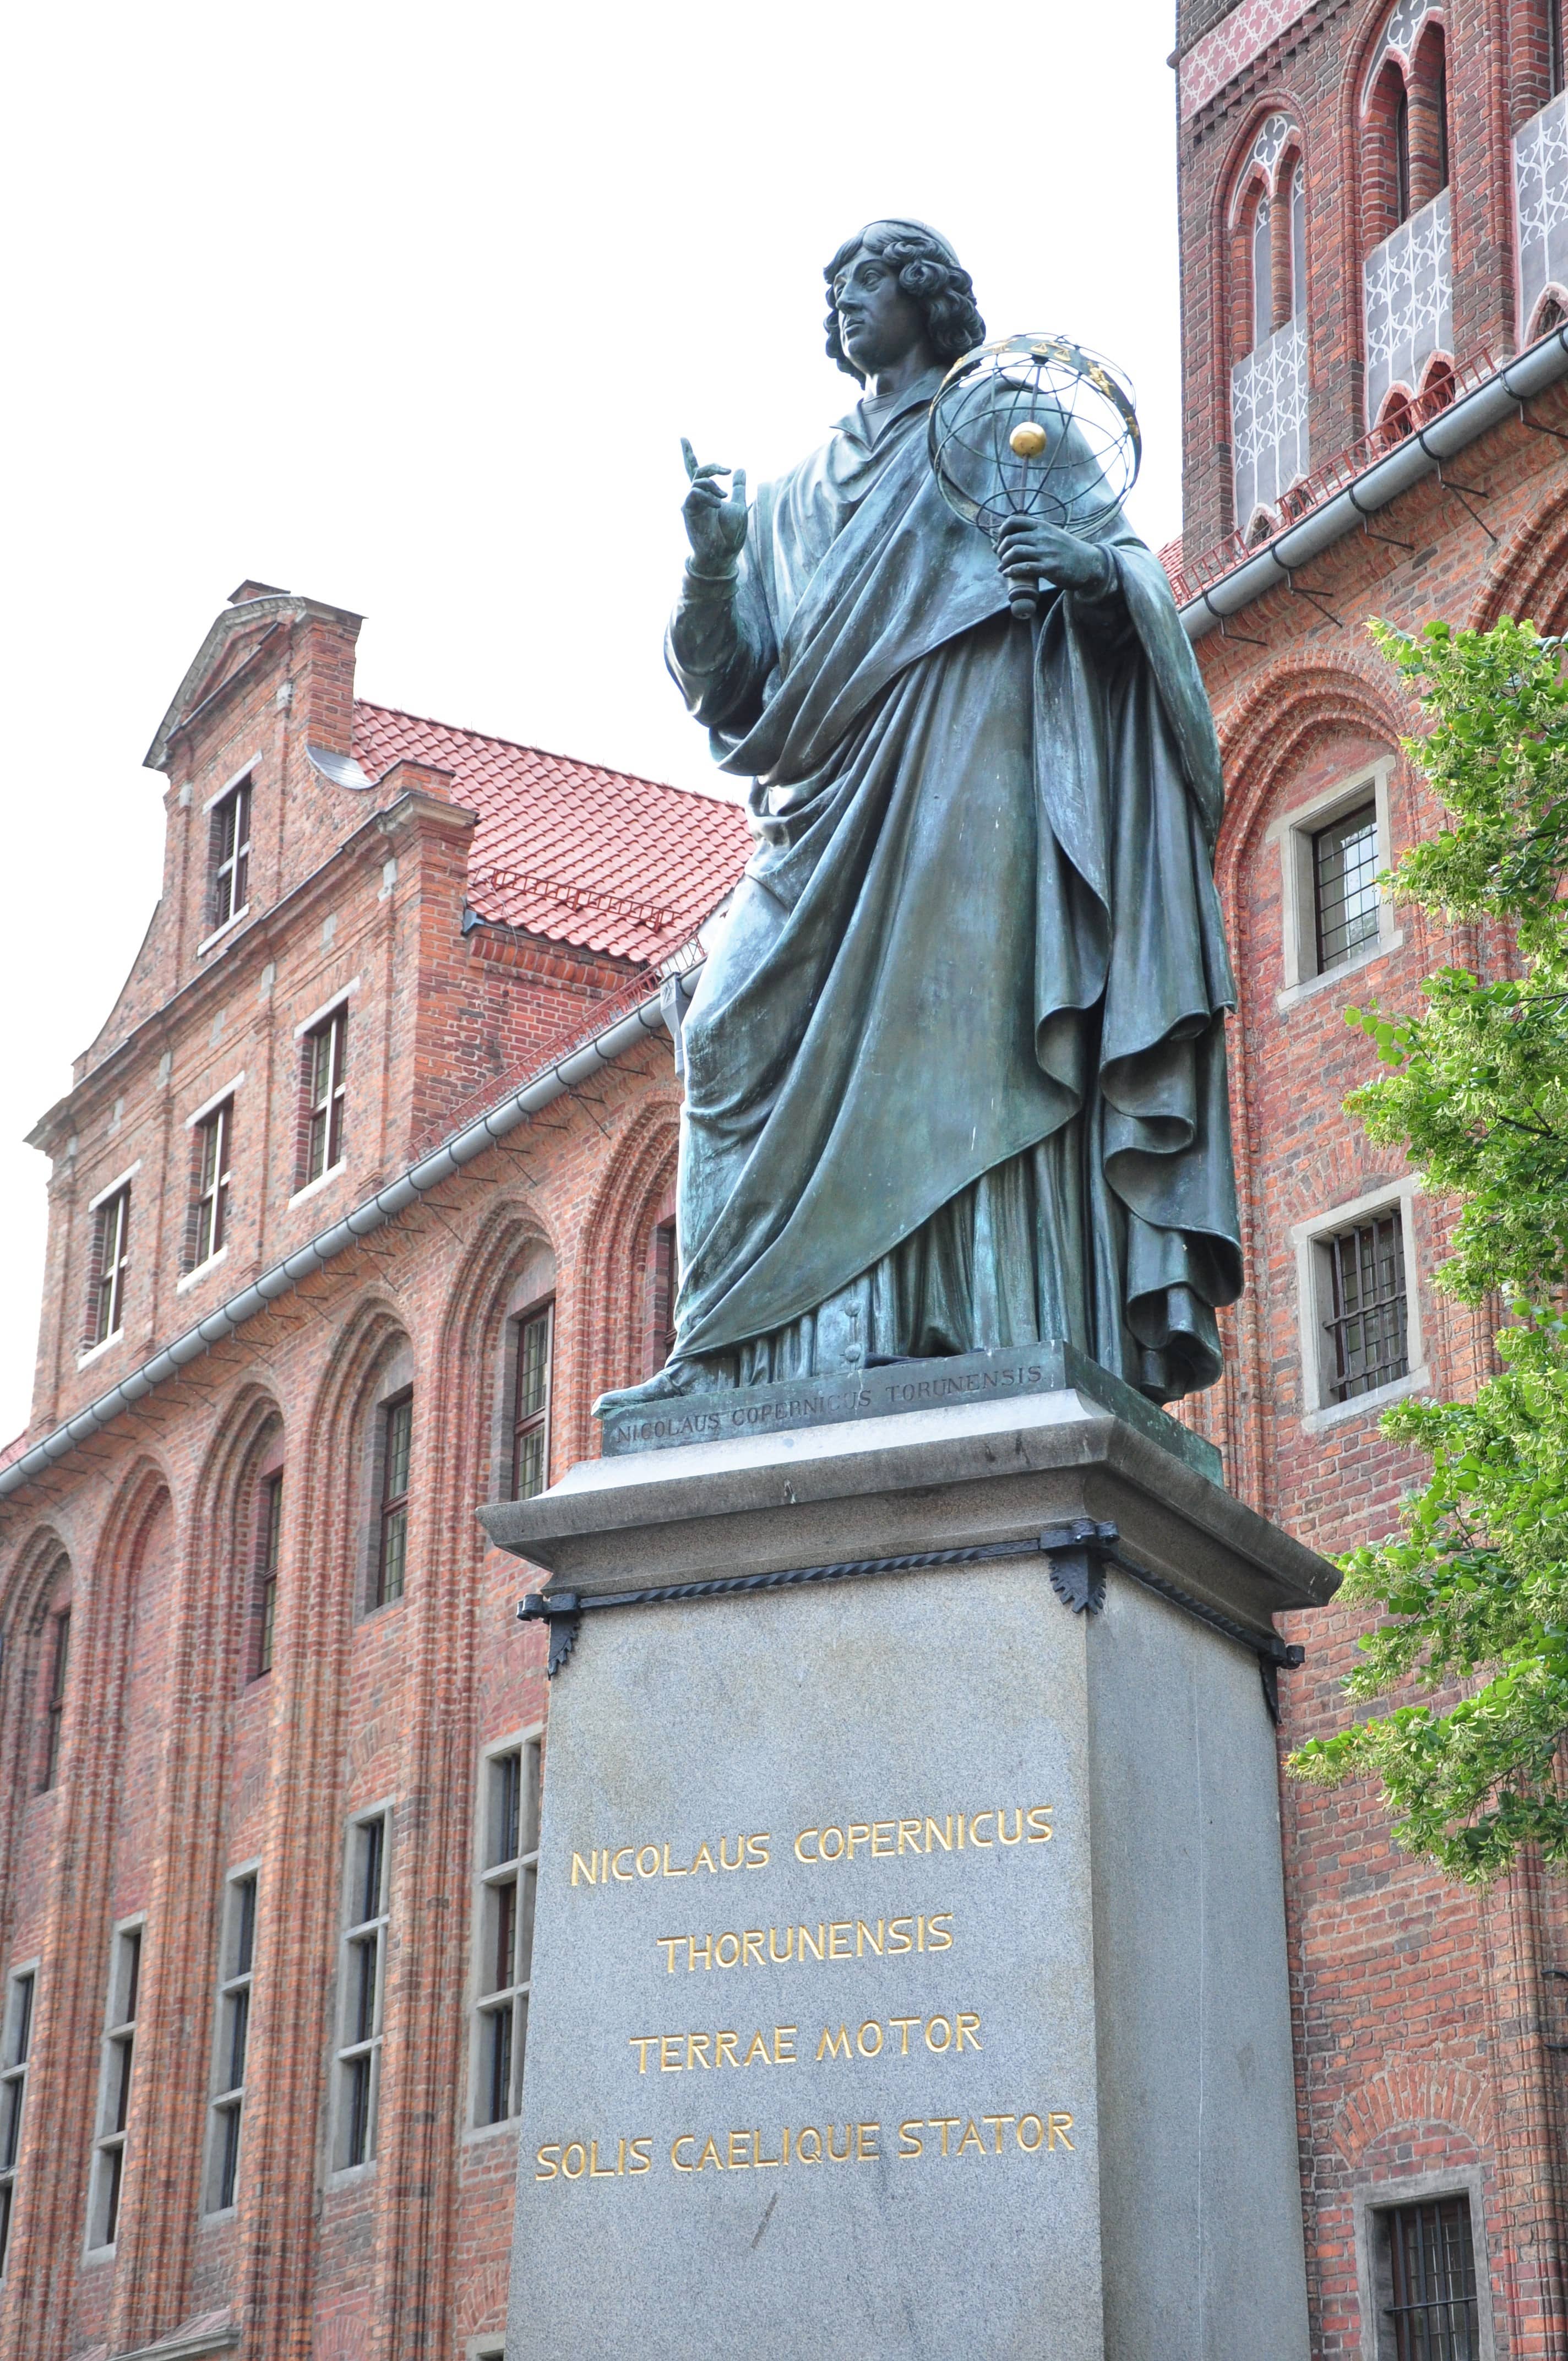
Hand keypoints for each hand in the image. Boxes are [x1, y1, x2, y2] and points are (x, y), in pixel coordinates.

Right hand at [681, 438, 747, 574]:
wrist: (724, 553)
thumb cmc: (731, 534)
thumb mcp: (739, 505)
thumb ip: (739, 487)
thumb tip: (741, 469)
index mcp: (709, 494)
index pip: (697, 470)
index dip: (688, 454)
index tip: (682, 438)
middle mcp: (698, 497)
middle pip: (698, 470)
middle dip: (712, 466)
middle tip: (727, 470)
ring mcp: (692, 503)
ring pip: (698, 480)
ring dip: (713, 484)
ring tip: (724, 497)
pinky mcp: (688, 510)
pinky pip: (695, 492)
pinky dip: (708, 495)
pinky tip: (718, 504)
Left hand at [993, 517, 1110, 599]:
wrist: (1089, 563)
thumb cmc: (1065, 551)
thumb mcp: (1048, 537)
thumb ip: (1026, 538)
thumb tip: (994, 546)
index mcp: (1042, 526)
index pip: (1013, 521)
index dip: (1002, 532)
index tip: (1000, 543)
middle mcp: (1044, 536)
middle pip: (1011, 539)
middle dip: (1000, 550)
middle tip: (1001, 558)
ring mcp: (1047, 552)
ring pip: (1015, 552)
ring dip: (1004, 561)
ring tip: (1003, 567)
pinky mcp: (1050, 568)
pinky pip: (1025, 567)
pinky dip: (1011, 571)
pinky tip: (1007, 574)